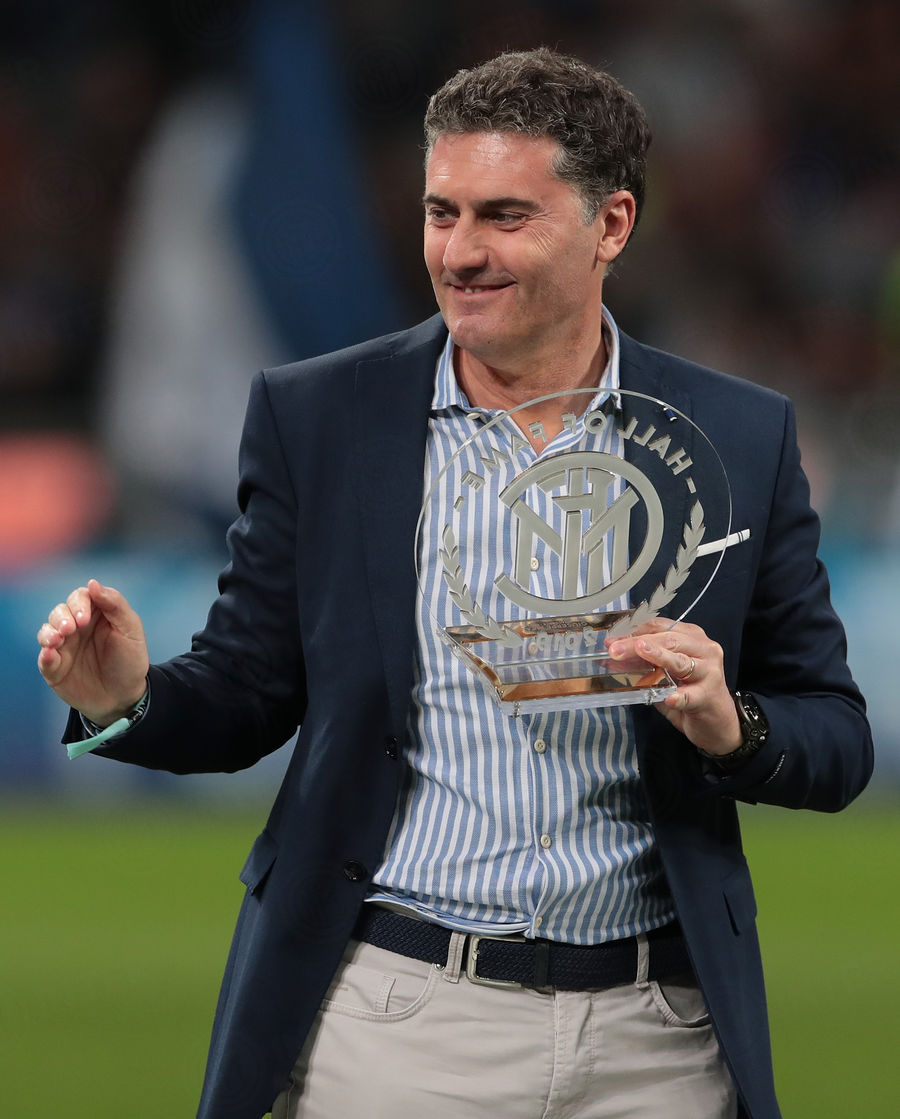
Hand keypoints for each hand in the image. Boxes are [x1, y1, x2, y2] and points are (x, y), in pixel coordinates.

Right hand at [36, 579, 148, 725]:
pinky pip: (44, 658)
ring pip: (47, 630)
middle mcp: (77, 627)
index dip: (79, 602)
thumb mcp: (131, 630)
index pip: (80, 597)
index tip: (84, 617)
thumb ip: (115, 605)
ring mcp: (64, 647)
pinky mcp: (56, 667)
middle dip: (63, 617)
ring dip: (49, 632)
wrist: (125, 697)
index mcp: (96, 614)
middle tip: (72, 628)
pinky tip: (51, 654)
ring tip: (58, 639)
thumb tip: (93, 583)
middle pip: (60, 611)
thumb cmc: (130, 660)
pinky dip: (45, 655)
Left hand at [607, 618, 740, 755]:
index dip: (634, 630)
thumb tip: (614, 656)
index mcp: (692, 637)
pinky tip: (670, 698)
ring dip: (657, 656)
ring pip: (681, 660)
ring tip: (641, 651)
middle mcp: (704, 649)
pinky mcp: (709, 696)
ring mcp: (709, 672)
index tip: (612, 637)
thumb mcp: (667, 672)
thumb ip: (645, 662)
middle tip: (614, 649)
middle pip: (667, 639)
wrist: (718, 723)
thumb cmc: (691, 692)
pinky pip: (691, 695)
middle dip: (637, 643)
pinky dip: (679, 696)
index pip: (660, 626)